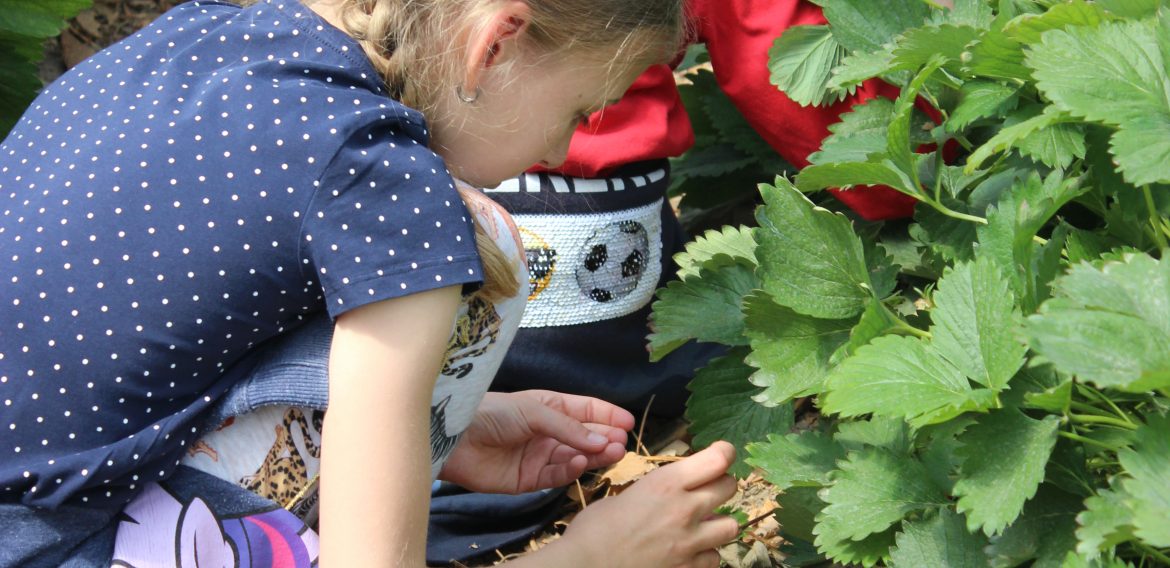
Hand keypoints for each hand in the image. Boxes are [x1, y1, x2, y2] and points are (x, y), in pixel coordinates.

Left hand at [438, 390, 632, 493]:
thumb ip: (569, 428)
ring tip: (612, 452)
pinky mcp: (529, 480)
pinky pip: (557, 475)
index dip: (607, 416)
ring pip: (575, 457)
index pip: (586, 411)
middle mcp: (547, 432)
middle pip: (584, 437)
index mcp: (549, 407)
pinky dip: (571, 470)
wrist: (454, 439)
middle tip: (623, 443)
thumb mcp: (535, 411)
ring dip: (593, 455)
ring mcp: (539, 456)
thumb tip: (603, 440)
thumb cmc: (492, 413)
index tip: (629, 423)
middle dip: (604, 438)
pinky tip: (582, 462)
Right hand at [545, 441, 739, 567]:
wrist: (585, 566)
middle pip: (729, 488)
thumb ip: (656, 492)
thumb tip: (667, 494)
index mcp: (666, 483)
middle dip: (722, 484)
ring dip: (720, 522)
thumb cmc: (594, 529)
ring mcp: (689, 542)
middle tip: (710, 487)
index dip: (724, 453)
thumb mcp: (626, 495)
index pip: (718, 459)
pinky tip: (692, 551)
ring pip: (731, 526)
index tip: (722, 452)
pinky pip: (714, 558)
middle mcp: (685, 509)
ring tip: (705, 523)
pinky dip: (707, 554)